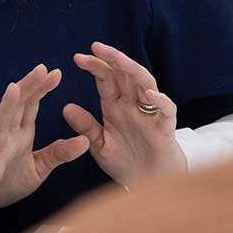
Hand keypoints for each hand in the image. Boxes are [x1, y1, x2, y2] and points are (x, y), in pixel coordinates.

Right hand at [0, 64, 88, 224]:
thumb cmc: (5, 182)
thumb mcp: (39, 168)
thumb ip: (59, 154)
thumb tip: (85, 141)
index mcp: (20, 133)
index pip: (30, 105)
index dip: (41, 88)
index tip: (57, 73)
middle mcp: (5, 135)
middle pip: (16, 106)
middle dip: (28, 87)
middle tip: (41, 68)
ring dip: (5, 106)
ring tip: (14, 89)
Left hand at [65, 42, 184, 189]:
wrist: (149, 185)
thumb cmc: (126, 163)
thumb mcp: (100, 146)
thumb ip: (86, 127)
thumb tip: (66, 107)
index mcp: (116, 107)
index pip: (106, 79)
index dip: (95, 67)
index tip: (77, 58)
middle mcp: (133, 106)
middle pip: (125, 74)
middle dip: (112, 59)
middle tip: (95, 47)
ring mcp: (150, 114)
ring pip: (146, 83)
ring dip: (133, 70)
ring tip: (120, 61)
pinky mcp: (165, 128)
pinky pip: (166, 109)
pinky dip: (160, 100)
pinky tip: (148, 95)